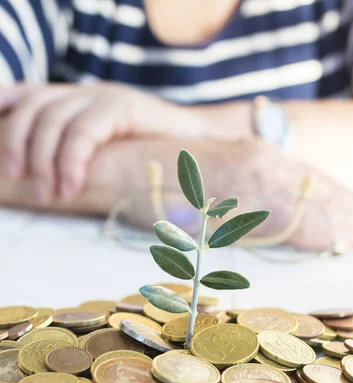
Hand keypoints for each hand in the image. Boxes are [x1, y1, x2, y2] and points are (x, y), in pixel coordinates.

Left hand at [0, 83, 199, 204]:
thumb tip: (47, 178)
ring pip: (54, 119)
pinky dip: (72, 161)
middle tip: (22, 181)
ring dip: (43, 160)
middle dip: (19, 145)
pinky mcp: (125, 107)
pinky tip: (72, 186)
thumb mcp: (108, 153)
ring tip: (50, 193)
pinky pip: (84, 131)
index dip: (6, 114)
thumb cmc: (155, 158)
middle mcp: (88, 92)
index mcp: (79, 99)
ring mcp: (106, 96)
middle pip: (34, 108)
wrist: (206, 145)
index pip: (30, 96)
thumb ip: (79, 154)